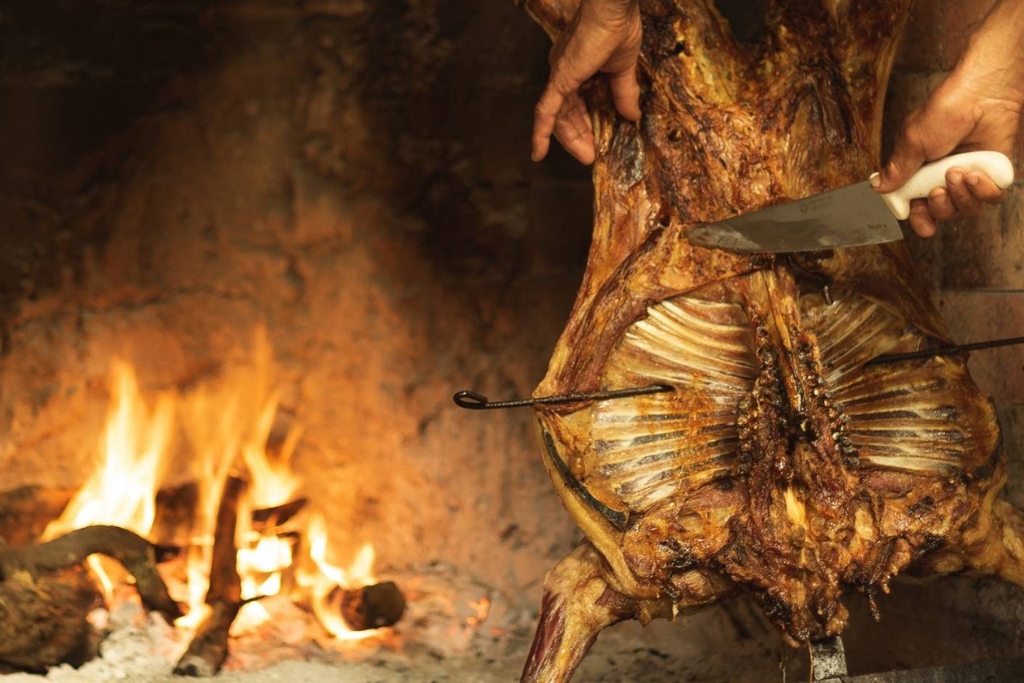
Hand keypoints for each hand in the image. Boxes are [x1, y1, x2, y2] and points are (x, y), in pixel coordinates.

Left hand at [531, 0, 641, 164]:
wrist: (614, 9)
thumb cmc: (619, 28)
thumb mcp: (624, 68)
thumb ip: (624, 93)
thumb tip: (633, 116)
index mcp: (576, 68)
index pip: (576, 103)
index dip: (585, 125)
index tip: (598, 144)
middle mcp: (562, 73)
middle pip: (565, 113)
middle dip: (579, 136)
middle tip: (592, 156)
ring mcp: (559, 77)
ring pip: (557, 117)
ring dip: (571, 139)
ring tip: (586, 157)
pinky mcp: (559, 80)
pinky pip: (545, 112)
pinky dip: (540, 134)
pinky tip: (537, 154)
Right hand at [874, 0, 1023, 237]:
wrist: (984, 94)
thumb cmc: (946, 109)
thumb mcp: (913, 141)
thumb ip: (897, 169)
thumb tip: (878, 188)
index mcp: (920, 171)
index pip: (917, 205)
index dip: (918, 218)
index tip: (918, 219)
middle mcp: (944, 177)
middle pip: (941, 213)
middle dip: (939, 208)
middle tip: (937, 191)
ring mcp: (970, 176)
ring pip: (965, 210)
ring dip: (960, 196)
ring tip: (958, 172)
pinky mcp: (993, 173)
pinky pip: (990, 199)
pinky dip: (982, 191)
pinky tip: (976, 173)